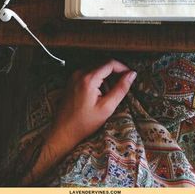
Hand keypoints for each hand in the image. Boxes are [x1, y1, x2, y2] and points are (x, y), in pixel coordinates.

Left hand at [22, 60, 135, 183]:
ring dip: (106, 76)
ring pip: (96, 67)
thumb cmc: (84, 123)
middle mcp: (80, 73)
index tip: (130, 75)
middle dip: (115, 71)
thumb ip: (120, 89)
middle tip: (123, 84)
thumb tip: (131, 75)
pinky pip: (89, 73)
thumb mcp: (106, 108)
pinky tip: (99, 93)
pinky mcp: (72, 80)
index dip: (123, 67)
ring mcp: (74, 76)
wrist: (63, 131)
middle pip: (103, 63)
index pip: (110, 63)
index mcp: (89, 78)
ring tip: (109, 93)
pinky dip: (98, 79)